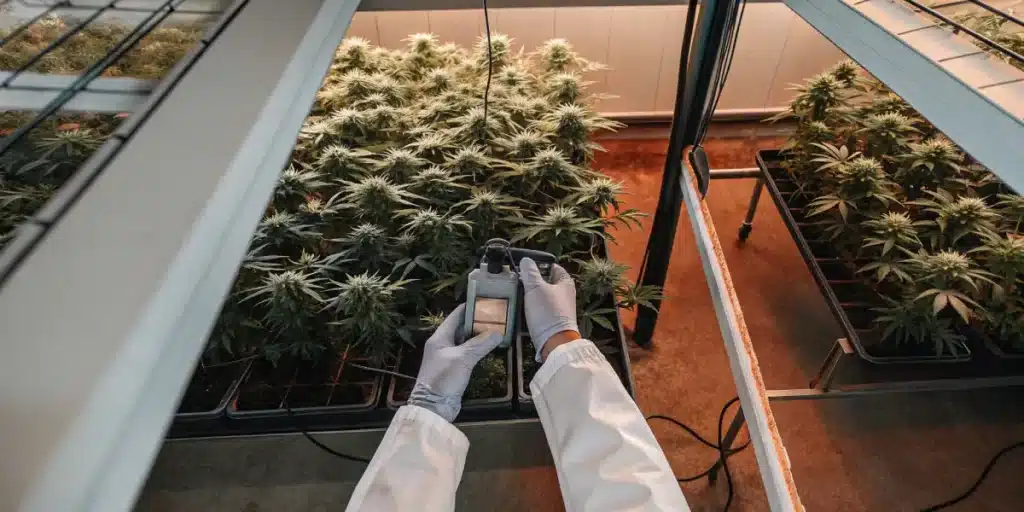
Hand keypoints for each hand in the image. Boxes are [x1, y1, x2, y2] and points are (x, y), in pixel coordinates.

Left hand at [408, 304, 502, 422]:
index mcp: (440, 338)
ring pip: (465, 342)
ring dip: (479, 337)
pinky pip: (467, 354)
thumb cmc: (444, 377)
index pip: (455, 316)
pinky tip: (489, 348)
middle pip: (461, 328)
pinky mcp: (454, 370)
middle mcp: (443, 345)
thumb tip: (498, 333)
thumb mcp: (463, 358)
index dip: (469, 308)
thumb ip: (480, 344)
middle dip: (477, 322)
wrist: (433, 406)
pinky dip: (478, 350)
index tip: (484, 302)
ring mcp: (448, 358)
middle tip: (495, 316)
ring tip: (496, 329)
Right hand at [519, 257, 579, 361]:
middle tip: (517, 280)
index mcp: (565, 282)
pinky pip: (540, 309)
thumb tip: (526, 260)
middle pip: (545, 281)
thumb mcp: (535, 288)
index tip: (523, 268)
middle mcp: (565, 293)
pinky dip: (532, 307)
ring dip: (530, 295)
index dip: (538, 265)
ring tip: (516, 293)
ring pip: (541, 296)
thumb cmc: (547, 311)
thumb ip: (530, 272)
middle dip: (532, 281)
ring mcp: (559, 308)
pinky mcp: (553, 320)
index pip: (552, 266)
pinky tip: (522, 308)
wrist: (554, 342)